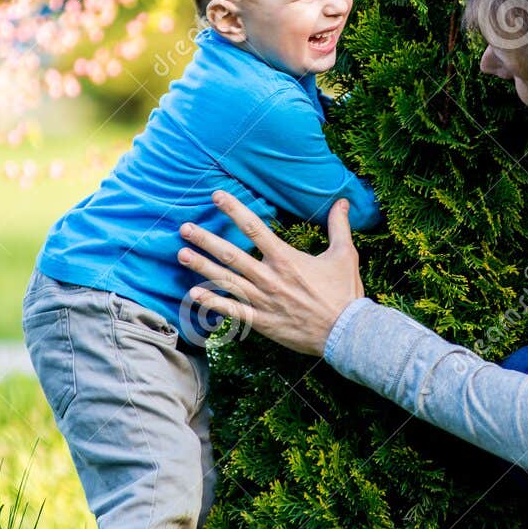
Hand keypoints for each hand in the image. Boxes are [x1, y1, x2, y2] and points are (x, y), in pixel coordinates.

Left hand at [177, 192, 364, 356]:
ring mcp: (263, 301)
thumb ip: (339, 226)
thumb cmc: (345, 293)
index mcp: (286, 259)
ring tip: (181, 254)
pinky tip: (193, 293)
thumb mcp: (345, 255)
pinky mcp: (262, 322)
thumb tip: (343, 202)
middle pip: (231, 254)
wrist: (346, 332)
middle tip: (185, 228)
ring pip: (226, 280)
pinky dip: (212, 302)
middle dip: (206, 239)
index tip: (217, 197)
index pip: (254, 228)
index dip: (234, 210)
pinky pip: (232, 311)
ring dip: (202, 266)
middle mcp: (270, 278)